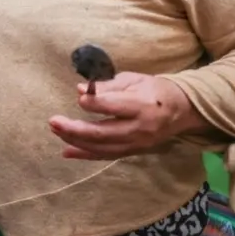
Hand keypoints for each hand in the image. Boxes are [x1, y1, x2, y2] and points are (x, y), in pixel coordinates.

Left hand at [49, 72, 210, 160]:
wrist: (182, 111)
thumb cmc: (153, 90)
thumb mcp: (134, 79)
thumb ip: (108, 85)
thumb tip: (81, 90)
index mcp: (142, 105)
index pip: (113, 106)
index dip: (93, 102)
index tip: (79, 96)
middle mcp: (140, 128)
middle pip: (103, 133)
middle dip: (74, 129)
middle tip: (53, 122)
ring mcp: (137, 144)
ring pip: (102, 147)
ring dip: (75, 141)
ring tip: (55, 131)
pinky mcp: (133, 152)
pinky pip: (106, 155)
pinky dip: (85, 154)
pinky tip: (66, 151)